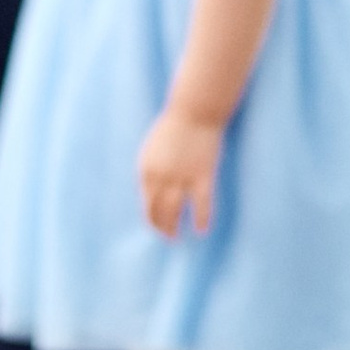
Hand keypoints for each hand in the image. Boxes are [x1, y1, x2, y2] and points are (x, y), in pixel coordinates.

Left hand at [138, 101, 227, 239]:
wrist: (194, 111)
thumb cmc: (174, 127)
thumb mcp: (153, 149)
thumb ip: (151, 170)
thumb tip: (152, 192)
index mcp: (146, 169)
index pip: (146, 203)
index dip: (151, 217)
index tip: (156, 225)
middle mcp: (161, 177)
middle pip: (158, 211)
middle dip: (161, 227)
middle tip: (168, 236)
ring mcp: (181, 177)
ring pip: (175, 211)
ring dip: (174, 228)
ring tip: (176, 238)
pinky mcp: (202, 176)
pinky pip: (201, 205)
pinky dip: (202, 220)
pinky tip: (202, 231)